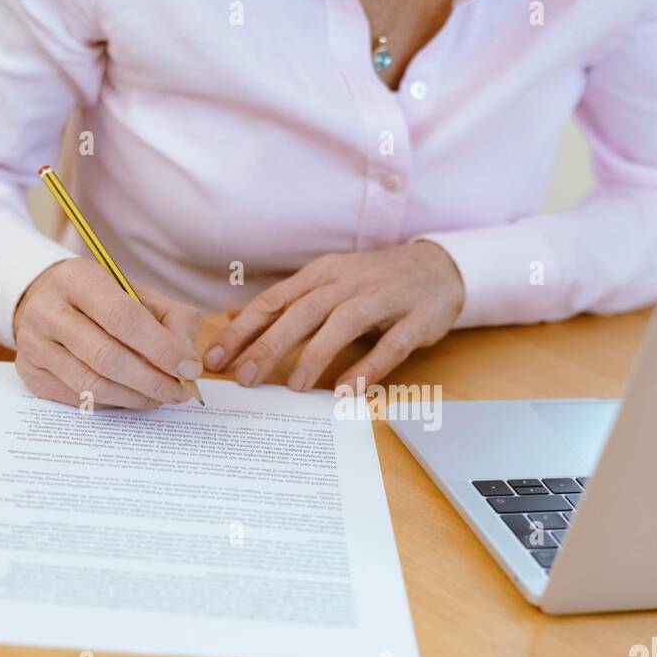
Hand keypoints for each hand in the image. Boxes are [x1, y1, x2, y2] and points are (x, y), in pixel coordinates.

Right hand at [13, 258, 202, 408]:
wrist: (46, 301)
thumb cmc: (103, 300)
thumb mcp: (140, 294)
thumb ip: (174, 320)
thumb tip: (188, 361)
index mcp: (77, 279)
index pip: (123, 318)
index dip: (161, 348)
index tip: (189, 368)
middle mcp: (47, 311)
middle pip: (107, 357)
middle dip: (152, 381)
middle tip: (179, 391)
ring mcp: (33, 345)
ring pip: (92, 385)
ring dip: (135, 397)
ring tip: (160, 396)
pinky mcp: (30, 374)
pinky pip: (79, 399)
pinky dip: (114, 402)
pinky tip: (130, 395)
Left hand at [203, 241, 464, 390]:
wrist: (440, 267)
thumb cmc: (375, 281)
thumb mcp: (326, 282)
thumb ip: (283, 303)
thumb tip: (232, 319)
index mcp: (321, 274)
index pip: (274, 301)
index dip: (243, 330)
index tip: (216, 358)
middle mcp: (348, 282)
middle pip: (302, 312)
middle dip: (270, 345)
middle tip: (244, 377)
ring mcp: (384, 298)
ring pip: (343, 324)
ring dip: (316, 354)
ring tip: (293, 385)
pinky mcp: (415, 319)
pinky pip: (390, 344)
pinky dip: (368, 366)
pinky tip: (347, 389)